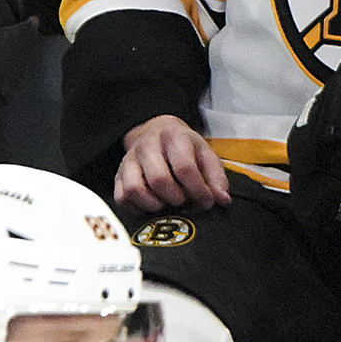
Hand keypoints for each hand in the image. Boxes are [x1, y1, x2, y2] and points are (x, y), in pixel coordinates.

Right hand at [112, 113, 229, 212]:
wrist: (156, 133)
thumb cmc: (185, 148)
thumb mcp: (206, 155)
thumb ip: (216, 177)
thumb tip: (222, 199)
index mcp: (172, 137)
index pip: (184, 168)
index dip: (198, 190)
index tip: (206, 201)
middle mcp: (147, 145)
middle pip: (159, 180)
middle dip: (177, 198)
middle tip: (185, 201)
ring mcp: (129, 159)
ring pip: (135, 189)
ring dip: (155, 204)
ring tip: (167, 205)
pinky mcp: (118, 174)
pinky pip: (122, 198)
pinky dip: (137, 208)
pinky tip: (152, 207)